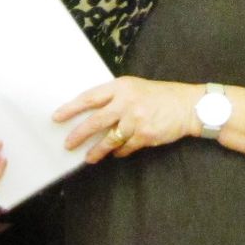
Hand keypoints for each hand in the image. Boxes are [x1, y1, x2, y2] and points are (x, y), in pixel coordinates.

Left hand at [53, 76, 197, 162]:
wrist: (186, 106)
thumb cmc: (157, 95)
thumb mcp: (133, 87)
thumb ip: (113, 97)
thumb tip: (90, 112)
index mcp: (120, 87)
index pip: (89, 97)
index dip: (71, 108)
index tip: (57, 117)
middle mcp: (126, 102)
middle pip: (95, 120)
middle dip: (79, 134)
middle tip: (67, 144)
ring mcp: (136, 120)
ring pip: (109, 139)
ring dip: (97, 150)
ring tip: (87, 157)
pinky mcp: (145, 135)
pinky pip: (125, 147)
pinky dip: (118, 152)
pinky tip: (114, 154)